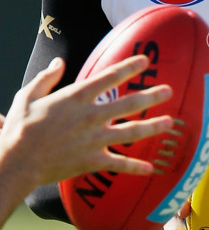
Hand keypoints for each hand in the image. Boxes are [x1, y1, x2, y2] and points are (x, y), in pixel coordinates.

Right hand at [1, 55, 173, 186]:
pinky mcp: (93, 160)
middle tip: (169, 90)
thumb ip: (46, 78)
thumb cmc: (20, 127)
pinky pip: (119, 164)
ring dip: (153, 127)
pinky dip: (136, 167)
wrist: (18, 160)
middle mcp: (91, 116)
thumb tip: (59, 63)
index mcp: (77, 97)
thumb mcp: (28, 96)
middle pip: (129, 103)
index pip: (109, 77)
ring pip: (131, 132)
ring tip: (170, 122)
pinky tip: (151, 168)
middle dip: (151, 96)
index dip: (129, 67)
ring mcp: (95, 139)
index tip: (145, 61)